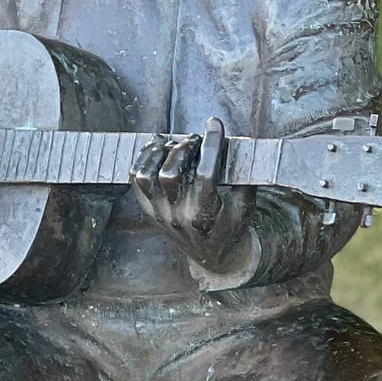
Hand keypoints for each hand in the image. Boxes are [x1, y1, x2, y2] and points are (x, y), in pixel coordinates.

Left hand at [131, 117, 251, 268]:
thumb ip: (244, 176)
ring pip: (146, 175)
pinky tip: (157, 147)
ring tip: (173, 141)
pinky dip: (143, 158)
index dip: (211, 145)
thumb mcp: (246, 206)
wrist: (211, 256)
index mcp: (205, 216)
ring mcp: (158, 214)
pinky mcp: (148, 210)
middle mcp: (177, 216)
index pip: (207, 174)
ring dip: (158, 151)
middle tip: (195, 138)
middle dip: (184, 147)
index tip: (215, 124)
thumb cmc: (231, 225)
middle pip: (171, 174)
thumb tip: (239, 141)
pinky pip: (135, 179)